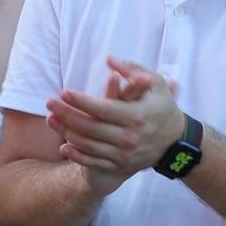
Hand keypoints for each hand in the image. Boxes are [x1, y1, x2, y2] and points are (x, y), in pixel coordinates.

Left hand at [45, 57, 186, 194]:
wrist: (176, 143)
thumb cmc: (163, 108)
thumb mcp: (156, 84)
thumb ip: (133, 70)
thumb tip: (110, 60)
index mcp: (137, 115)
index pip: (102, 108)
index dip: (81, 101)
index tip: (63, 92)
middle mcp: (129, 137)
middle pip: (91, 127)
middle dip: (67, 115)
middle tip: (49, 103)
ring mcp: (124, 154)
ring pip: (89, 145)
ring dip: (67, 133)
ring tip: (50, 120)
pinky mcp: (121, 166)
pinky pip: (95, 162)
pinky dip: (78, 156)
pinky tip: (63, 147)